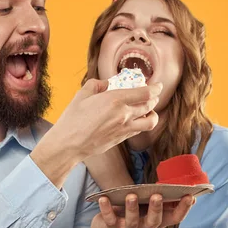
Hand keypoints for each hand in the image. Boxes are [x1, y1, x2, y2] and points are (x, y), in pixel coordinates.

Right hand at [31, 79, 160, 186]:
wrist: (69, 144)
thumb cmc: (72, 119)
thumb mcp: (82, 94)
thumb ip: (97, 84)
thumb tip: (108, 83)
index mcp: (115, 100)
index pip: (146, 93)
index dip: (156, 88)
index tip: (158, 85)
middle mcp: (124, 114)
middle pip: (150, 105)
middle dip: (154, 98)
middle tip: (151, 94)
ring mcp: (124, 128)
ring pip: (150, 120)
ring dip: (153, 113)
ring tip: (148, 109)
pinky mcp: (122, 138)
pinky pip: (140, 130)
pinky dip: (142, 123)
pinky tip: (136, 119)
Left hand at [81, 193, 194, 227]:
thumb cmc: (132, 216)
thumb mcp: (148, 210)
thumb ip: (162, 202)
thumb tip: (181, 187)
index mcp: (157, 222)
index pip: (174, 219)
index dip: (183, 209)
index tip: (190, 196)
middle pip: (154, 221)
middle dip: (156, 208)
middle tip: (158, 195)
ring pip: (132, 221)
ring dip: (132, 208)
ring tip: (132, 195)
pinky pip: (109, 218)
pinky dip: (106, 208)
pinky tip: (104, 198)